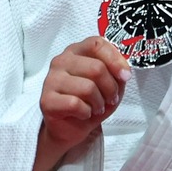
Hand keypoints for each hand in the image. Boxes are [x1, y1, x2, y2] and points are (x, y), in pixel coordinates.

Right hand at [33, 36, 129, 170]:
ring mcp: (51, 80)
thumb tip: (123, 72)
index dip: (116, 60)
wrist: (71, 127)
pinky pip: (75, 104)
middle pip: (96, 68)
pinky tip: (83, 114)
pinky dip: (86, 113)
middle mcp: (61, 61)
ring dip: (99, 103)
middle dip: (111, 88)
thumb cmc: (91, 101)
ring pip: (87, 88)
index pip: (97, 44)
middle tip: (110, 99)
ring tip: (97, 107)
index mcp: (77, 51)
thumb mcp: (111, 84)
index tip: (125, 76)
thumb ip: (117, 72)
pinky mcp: (46, 100)